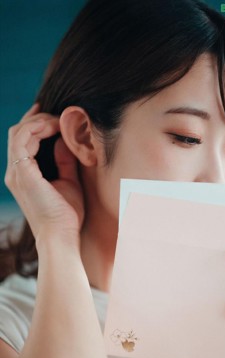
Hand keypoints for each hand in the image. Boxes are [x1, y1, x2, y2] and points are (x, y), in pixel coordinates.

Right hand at [5, 104, 84, 244]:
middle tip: (58, 114)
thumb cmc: (66, 216)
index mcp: (23, 176)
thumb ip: (66, 162)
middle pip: (18, 133)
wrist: (61, 236)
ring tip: (59, 120)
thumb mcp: (69, 182)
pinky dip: (38, 128)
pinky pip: (24, 139)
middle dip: (37, 119)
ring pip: (19, 132)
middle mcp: (15, 173)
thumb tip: (66, 141)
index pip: (23, 141)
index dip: (36, 124)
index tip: (54, 115)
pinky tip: (55, 127)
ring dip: (39, 121)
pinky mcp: (22, 173)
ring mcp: (16, 173)